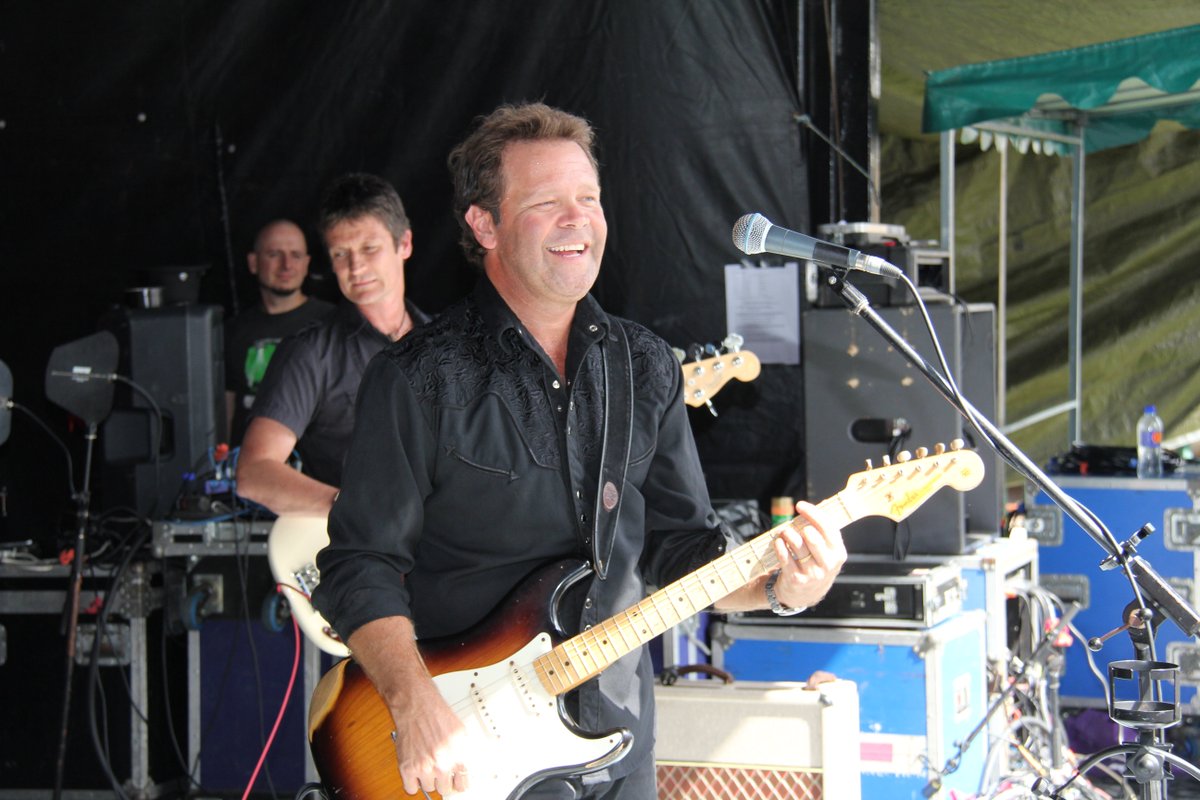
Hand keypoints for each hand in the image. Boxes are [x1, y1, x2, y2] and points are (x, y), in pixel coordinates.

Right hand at [392, 678, 472, 795]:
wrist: (417, 705)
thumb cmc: (437, 714)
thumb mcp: (460, 732)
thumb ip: (464, 752)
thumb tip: (468, 768)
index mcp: (458, 755)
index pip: (462, 784)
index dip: (459, 784)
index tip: (456, 783)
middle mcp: (442, 763)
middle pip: (444, 789)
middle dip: (442, 780)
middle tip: (439, 771)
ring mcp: (424, 767)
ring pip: (428, 788)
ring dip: (427, 780)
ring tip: (426, 765)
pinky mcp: (407, 767)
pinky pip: (410, 789)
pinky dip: (412, 783)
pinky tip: (415, 772)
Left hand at [770, 500, 846, 608]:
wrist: (804, 595)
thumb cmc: (815, 565)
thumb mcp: (826, 553)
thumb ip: (822, 534)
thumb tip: (807, 509)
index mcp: (838, 554)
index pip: (828, 528)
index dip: (813, 513)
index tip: (800, 505)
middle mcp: (827, 564)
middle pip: (813, 536)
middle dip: (799, 525)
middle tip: (791, 524)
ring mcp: (812, 573)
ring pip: (797, 544)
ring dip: (787, 533)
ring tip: (783, 532)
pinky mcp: (795, 579)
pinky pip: (784, 556)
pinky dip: (779, 545)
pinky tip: (778, 541)